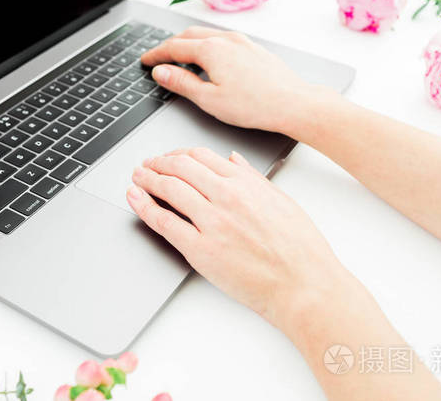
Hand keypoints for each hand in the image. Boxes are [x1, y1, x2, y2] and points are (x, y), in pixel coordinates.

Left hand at [125, 147, 347, 330]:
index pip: (201, 157)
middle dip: (158, 163)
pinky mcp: (201, 250)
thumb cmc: (300, 249)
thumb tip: (233, 161)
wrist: (304, 285)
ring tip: (137, 178)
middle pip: (180, 168)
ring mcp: (212, 223)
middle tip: (147, 166)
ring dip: (147, 180)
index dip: (178, 154)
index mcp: (246, 184)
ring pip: (169, 190)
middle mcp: (227, 197)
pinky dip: (145, 207)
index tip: (169, 158)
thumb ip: (253, 178)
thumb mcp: (281, 201)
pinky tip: (136, 199)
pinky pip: (165, 223)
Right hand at [141, 27, 339, 133]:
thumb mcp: (209, 99)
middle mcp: (226, 39)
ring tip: (181, 57)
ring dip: (189, 43)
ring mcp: (242, 41)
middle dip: (170, 45)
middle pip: (188, 36)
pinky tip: (210, 58)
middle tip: (159, 57)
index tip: (145, 61)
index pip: (173, 47)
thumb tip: (162, 72)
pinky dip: (207, 45)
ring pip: (207, 35)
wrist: (293, 103)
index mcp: (211, 50)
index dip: (156, 55)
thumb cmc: (255, 105)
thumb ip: (182, 83)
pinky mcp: (253, 48)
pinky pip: (222, 39)